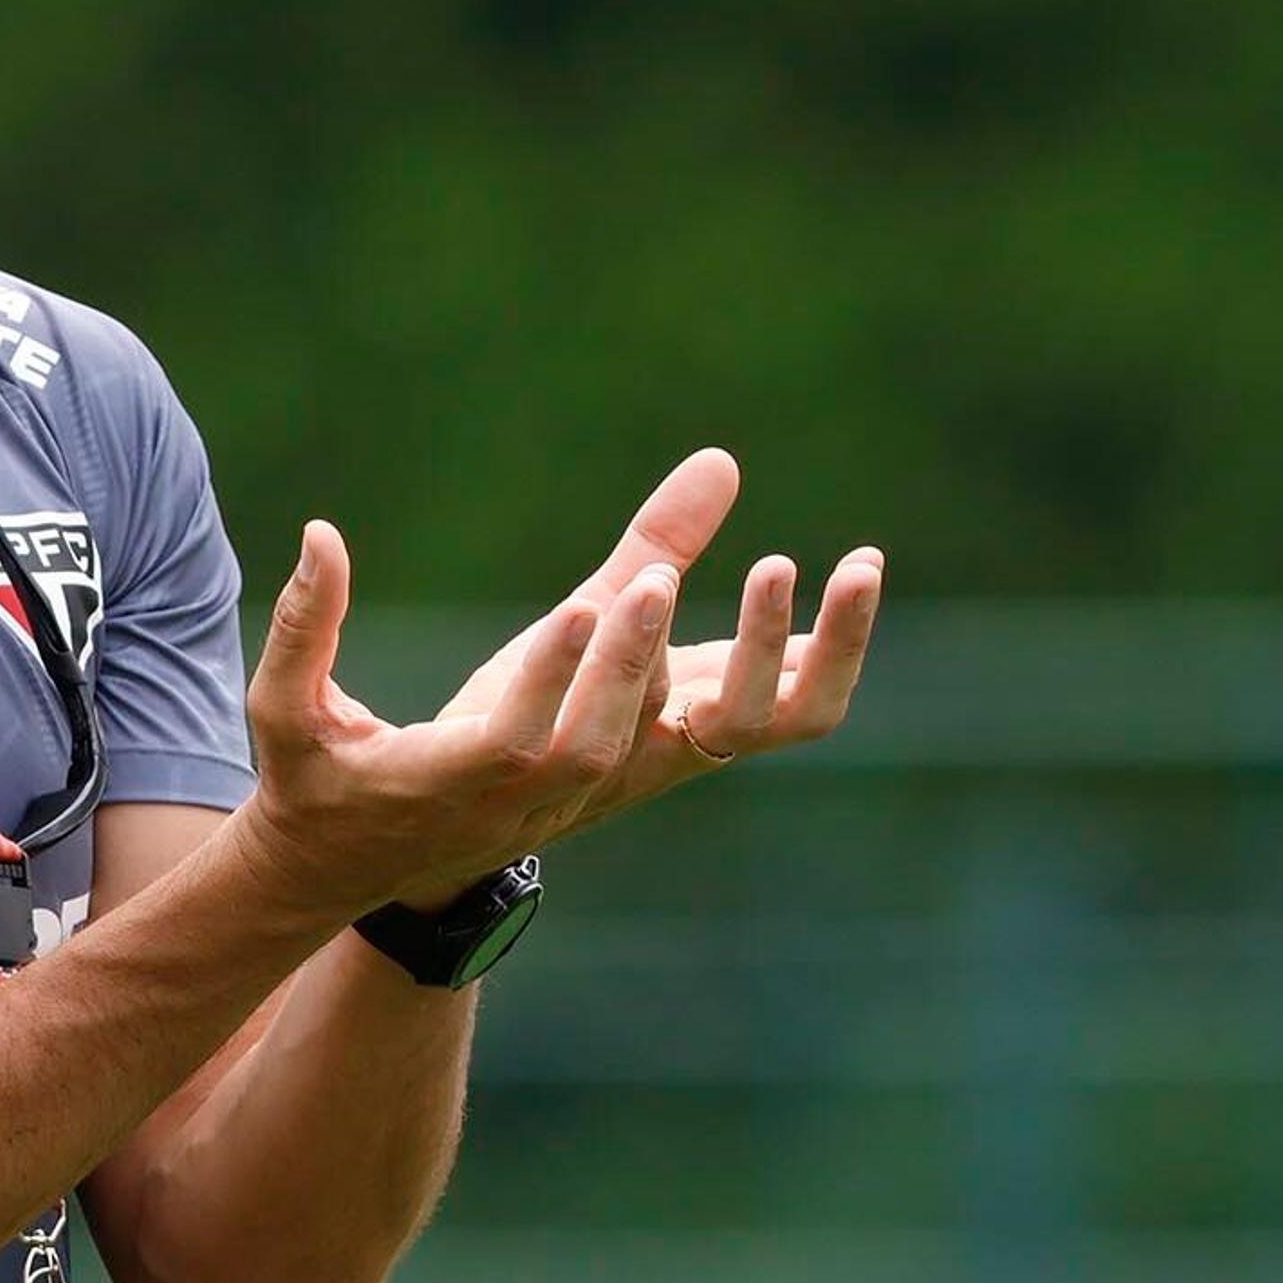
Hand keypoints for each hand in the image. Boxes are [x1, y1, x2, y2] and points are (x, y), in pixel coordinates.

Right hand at [234, 517, 682, 917]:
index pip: (506, 741)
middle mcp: (499, 807)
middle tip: (655, 580)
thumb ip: (302, 625)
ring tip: (659, 578)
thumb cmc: (305, 779)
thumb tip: (321, 533)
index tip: (581, 603)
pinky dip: (651, 686)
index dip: (547, 680)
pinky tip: (659, 614)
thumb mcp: (282, 707)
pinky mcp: (564, 803)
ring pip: (618, 751)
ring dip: (645, 669)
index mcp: (431, 785)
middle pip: (585, 749)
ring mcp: (539, 813)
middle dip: (623, 666)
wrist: (338, 872)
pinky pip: (626, 750)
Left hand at [434, 448, 883, 838]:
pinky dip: (565, 671)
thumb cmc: (531, 715)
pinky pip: (543, 735)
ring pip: (625, 731)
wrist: (419, 823)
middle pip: (750, 723)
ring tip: (655, 582)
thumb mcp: (604, 616)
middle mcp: (649, 754)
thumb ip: (663, 546)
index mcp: (689, 722)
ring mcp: (576, 770)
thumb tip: (724, 459)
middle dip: (774, 646)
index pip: (796, 701)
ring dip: (649, 653)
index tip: (863, 562)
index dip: (840, 641)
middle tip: (781, 563)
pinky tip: (576, 611)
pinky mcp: (495, 772)